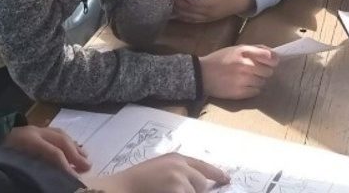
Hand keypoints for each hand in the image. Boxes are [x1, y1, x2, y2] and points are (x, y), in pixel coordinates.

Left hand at [3, 125, 90, 175]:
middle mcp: (32, 132)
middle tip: (88, 168)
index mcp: (26, 141)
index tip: (75, 179)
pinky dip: (66, 140)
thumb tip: (45, 181)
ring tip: (85, 159)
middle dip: (75, 154)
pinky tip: (72, 147)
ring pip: (58, 134)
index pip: (52, 152)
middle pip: (59, 140)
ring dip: (74, 146)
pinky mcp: (30, 129)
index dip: (65, 166)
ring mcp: (31, 128)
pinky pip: (53, 132)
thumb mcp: (8, 165)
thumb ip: (26, 173)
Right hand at [84, 153, 229, 192]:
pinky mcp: (178, 191)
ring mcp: (179, 180)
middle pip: (201, 184)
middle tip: (175, 190)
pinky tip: (162, 192)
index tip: (227, 180)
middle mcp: (180, 166)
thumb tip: (198, 185)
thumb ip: (177, 173)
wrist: (121, 188)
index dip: (216, 173)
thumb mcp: (159, 171)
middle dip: (195, 192)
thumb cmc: (136, 183)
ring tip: (161, 190)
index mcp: (175, 158)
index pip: (202, 166)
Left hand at [173, 0, 253, 22]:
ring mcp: (207, 17)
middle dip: (178, 2)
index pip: (195, 2)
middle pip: (189, 10)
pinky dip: (182, 16)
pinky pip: (191, 20)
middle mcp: (208, 12)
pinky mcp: (206, 20)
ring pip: (188, 16)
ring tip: (169, 1)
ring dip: (178, 9)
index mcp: (213, 3)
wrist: (242, 2)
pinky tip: (175, 11)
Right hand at [199, 45, 277, 99]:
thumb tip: (273, 54)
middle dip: (264, 71)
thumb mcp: (236, 49)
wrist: (202, 74)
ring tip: (247, 78)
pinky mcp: (240, 93)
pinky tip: (244, 85)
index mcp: (243, 52)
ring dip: (258, 80)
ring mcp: (243, 80)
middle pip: (268, 71)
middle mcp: (244, 65)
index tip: (272, 62)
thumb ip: (254, 49)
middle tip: (254, 70)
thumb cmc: (220, 60)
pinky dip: (253, 89)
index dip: (273, 60)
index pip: (269, 56)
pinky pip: (256, 91)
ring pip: (263, 82)